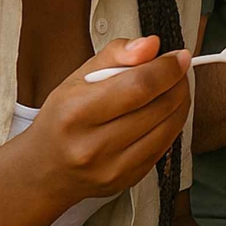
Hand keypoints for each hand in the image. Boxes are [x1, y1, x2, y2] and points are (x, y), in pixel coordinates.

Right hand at [22, 35, 191, 208]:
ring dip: (180, 102)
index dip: (167, 69)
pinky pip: (165, 146)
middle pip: (158, 106)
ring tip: (174, 88)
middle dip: (177, 83)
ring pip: (168, 127)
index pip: (138, 86)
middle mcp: (93, 146)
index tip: (179, 57)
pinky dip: (172, 124)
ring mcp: (112, 168)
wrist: (45, 170)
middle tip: (178, 70)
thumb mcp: (77, 77)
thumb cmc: (63, 117)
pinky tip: (164, 112)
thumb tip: (151, 44)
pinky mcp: (127, 180)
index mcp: (76, 113)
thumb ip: (116, 54)